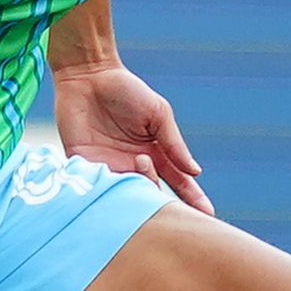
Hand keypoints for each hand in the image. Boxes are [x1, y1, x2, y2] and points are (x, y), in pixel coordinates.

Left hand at [54, 63, 210, 213]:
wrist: (88, 75)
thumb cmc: (126, 90)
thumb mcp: (158, 113)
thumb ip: (174, 143)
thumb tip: (195, 172)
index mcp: (155, 154)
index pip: (178, 183)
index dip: (193, 199)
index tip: (207, 214)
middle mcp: (133, 166)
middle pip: (153, 194)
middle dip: (157, 191)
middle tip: (147, 161)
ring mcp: (109, 168)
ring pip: (127, 194)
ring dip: (133, 184)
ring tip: (135, 157)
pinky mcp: (83, 165)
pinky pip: (96, 186)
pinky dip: (105, 187)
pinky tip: (109, 179)